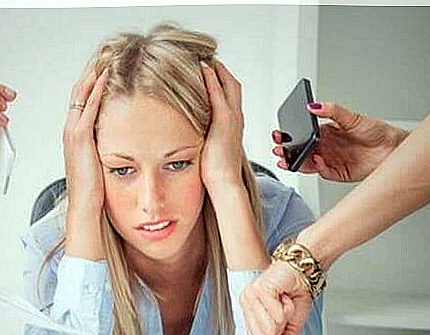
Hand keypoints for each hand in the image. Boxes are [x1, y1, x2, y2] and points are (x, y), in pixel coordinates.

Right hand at [62, 65, 109, 212]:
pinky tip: (106, 77)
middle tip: (105, 54)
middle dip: (92, 71)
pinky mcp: (80, 138)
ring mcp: (73, 132)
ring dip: (93, 74)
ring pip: (81, 93)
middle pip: (79, 91)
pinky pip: (88, 106)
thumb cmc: (93, 190)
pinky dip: (97, 89)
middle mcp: (71, 130)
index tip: (104, 66)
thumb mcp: (100, 163)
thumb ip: (105, 148)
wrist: (85, 206)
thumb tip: (121, 142)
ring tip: (106, 57)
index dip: (91, 81)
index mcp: (75, 135)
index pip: (81, 99)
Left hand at [199, 61, 244, 193]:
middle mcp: (236, 119)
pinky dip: (212, 79)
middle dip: (222, 71)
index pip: (230, 97)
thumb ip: (205, 140)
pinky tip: (203, 68)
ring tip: (205, 58)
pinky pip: (218, 93)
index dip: (222, 82)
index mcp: (233, 126)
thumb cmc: (216, 173)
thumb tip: (192, 138)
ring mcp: (232, 118)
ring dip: (217, 70)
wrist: (224, 182)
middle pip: (233, 86)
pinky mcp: (224, 120)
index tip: (210, 71)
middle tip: (209, 59)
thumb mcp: (210, 150)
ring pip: (228, 85)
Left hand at [239, 260, 311, 334]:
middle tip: (283, 311)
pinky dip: (288, 307)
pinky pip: (277, 315)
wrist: (303, 271)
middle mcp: (246, 306)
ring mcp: (250, 298)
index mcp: (250, 316)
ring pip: (270, 329)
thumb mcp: (292, 327)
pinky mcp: (258, 291)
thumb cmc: (296, 295)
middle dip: (280, 329)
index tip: (281, 325)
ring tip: (284, 302)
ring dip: (285, 316)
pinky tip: (284, 295)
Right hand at [272, 102, 408, 181]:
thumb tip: (314, 105)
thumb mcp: (352, 117)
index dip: (289, 136)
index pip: (302, 135)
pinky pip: (322, 172)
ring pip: (307, 164)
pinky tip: (317, 161)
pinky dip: (317, 168)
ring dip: (297, 163)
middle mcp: (326, 148)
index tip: (280, 135)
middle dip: (287, 151)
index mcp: (325, 133)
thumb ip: (332, 110)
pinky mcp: (338, 173)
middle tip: (280, 149)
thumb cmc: (376, 131)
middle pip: (301, 151)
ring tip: (289, 160)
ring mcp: (330, 161)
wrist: (392, 148)